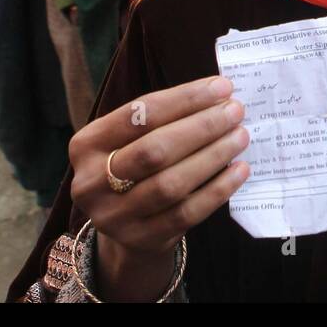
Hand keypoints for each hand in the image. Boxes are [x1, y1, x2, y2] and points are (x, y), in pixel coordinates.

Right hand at [69, 75, 249, 299]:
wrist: (127, 226)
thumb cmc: (138, 167)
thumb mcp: (133, 139)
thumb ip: (166, 117)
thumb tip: (218, 94)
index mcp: (86, 144)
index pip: (139, 114)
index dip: (184, 99)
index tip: (222, 87)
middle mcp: (90, 182)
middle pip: (153, 150)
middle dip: (201, 127)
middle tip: (235, 111)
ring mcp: (114, 216)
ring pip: (170, 184)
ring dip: (213, 156)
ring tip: (240, 136)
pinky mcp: (141, 240)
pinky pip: (186, 214)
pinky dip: (218, 190)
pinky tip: (240, 170)